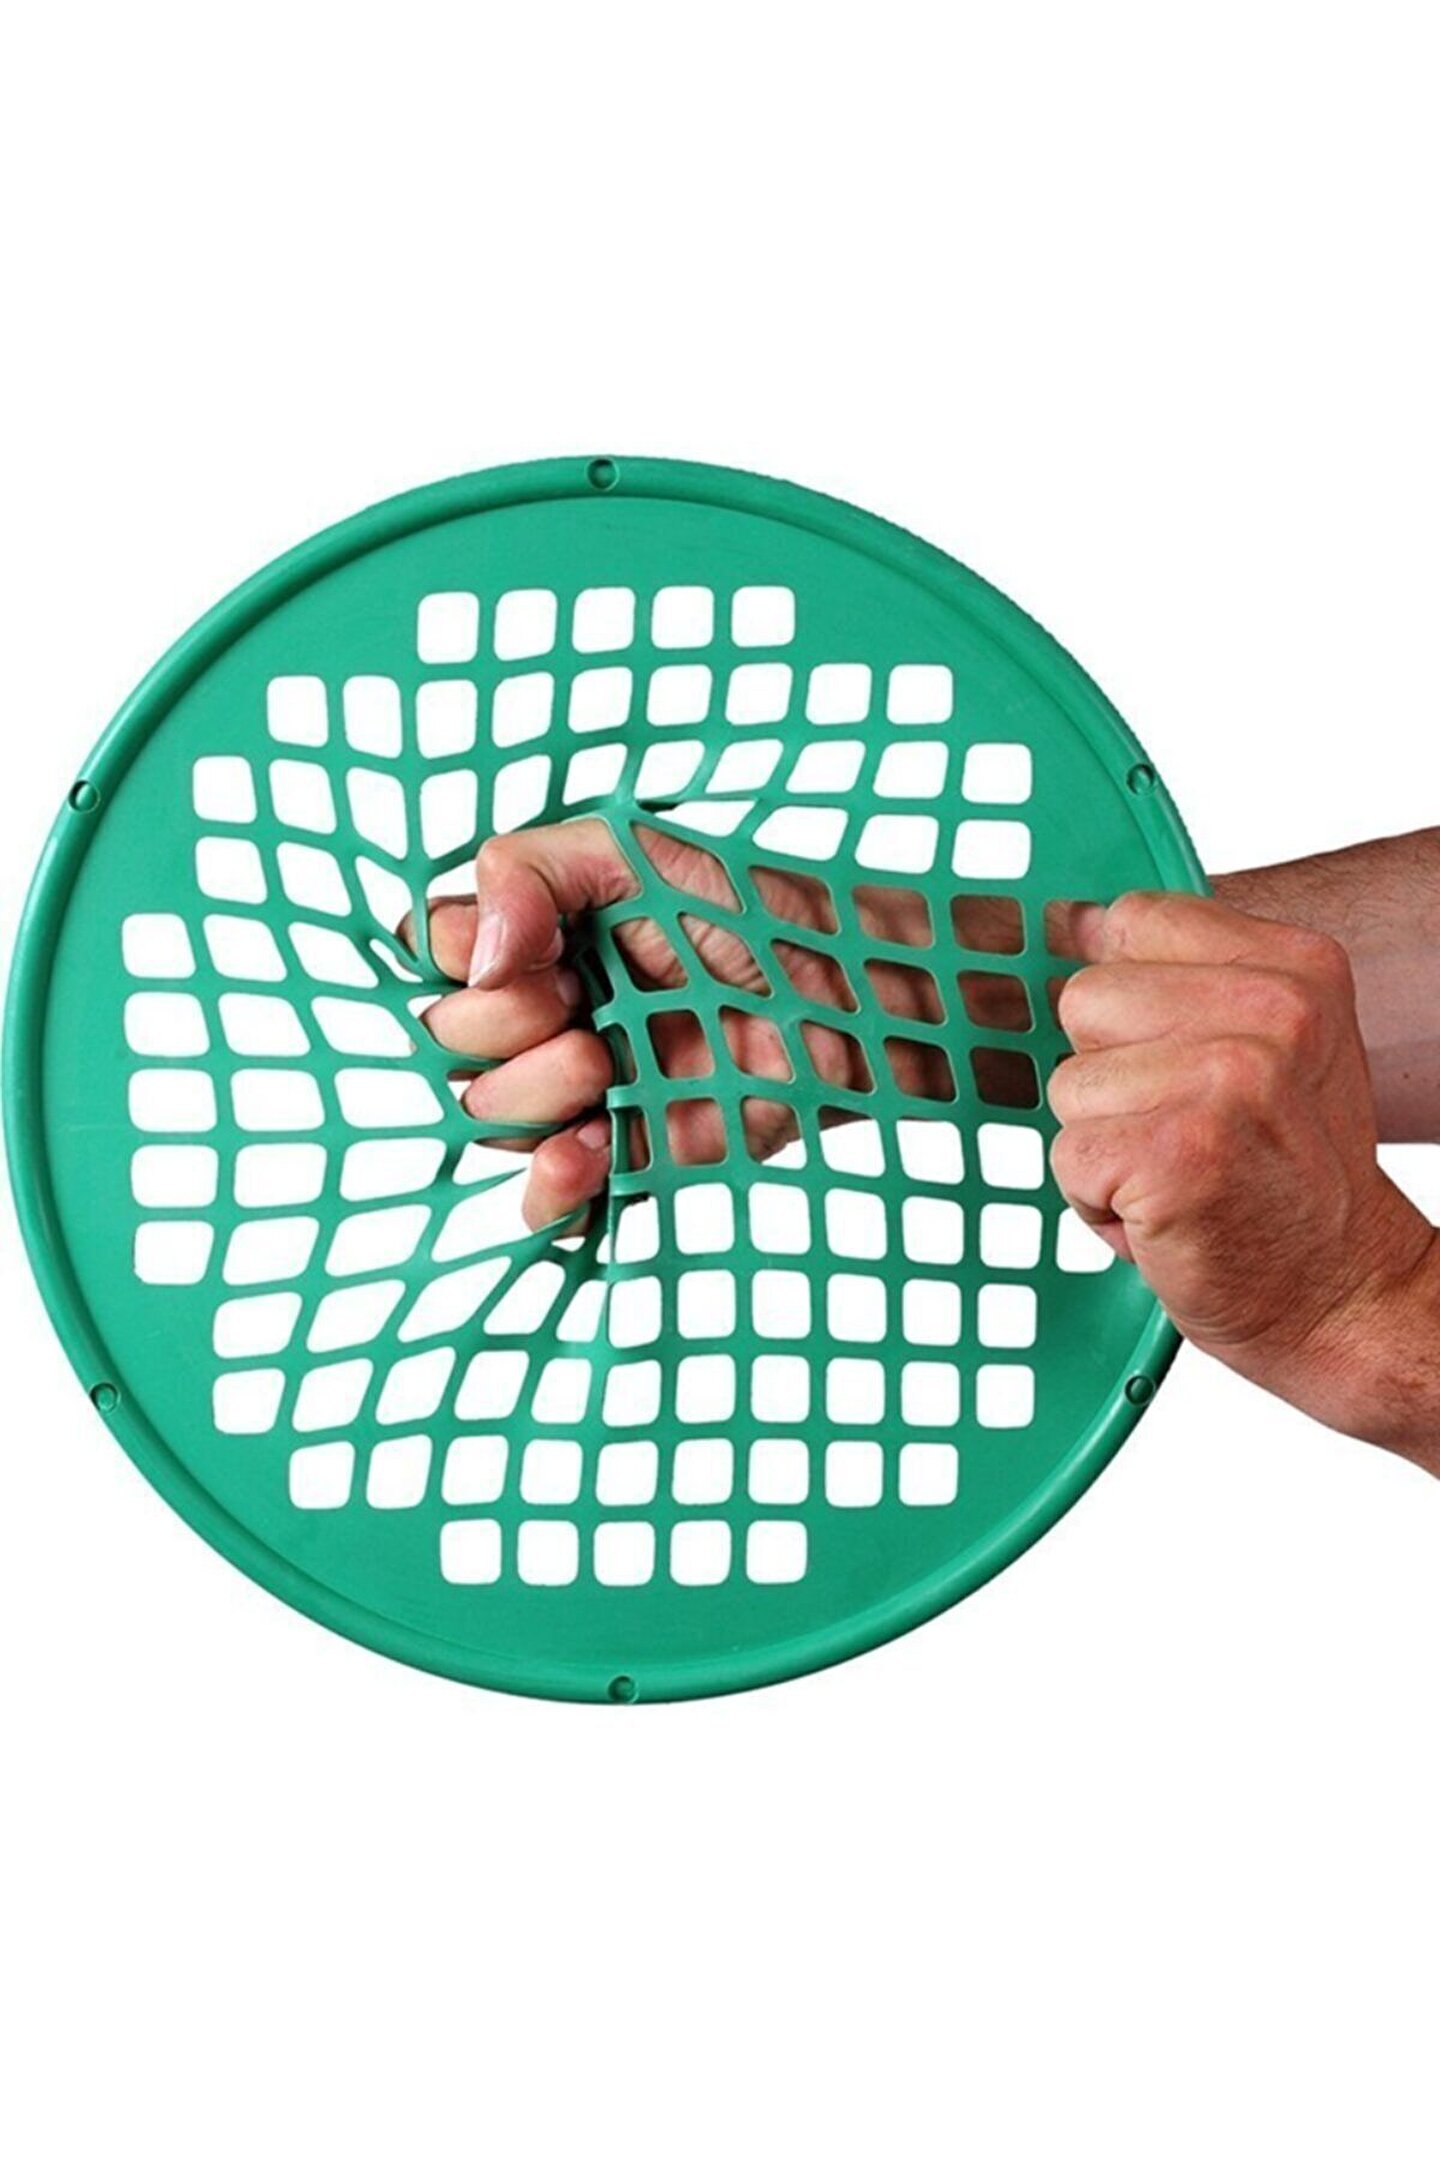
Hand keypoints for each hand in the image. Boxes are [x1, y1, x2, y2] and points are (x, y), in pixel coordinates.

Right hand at [421, 817, 950, 1229]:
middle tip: (583, 1008)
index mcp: (533, 936)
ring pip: (489, 1114)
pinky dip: (550, 1182)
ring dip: (536, 1091)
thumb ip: (530, 870)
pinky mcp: (625, 1152)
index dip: (459, 957)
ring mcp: (580, 1088)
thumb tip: (473, 959)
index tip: (533, 951)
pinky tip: (588, 1148)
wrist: (850, 989)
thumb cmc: (753, 909)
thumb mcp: (633, 852)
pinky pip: (545, 1195)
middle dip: (503, 1026)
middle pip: (449, 1041)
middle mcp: (545, 1013)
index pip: (435, 951)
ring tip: (608, 1064)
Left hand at [1049, 891, 1439, 1464]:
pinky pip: (1067, 1154)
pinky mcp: (1176, 1155)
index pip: (1132, 921)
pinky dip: (1097, 1202)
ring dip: (1103, 1145)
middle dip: (1109, 1075)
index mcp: (1296, 966)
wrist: (1341, 1291)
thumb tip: (1070, 922)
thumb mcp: (1274, 1044)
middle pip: (1088, 1000)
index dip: (1128, 1001)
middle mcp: (1273, 1012)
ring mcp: (1227, 1082)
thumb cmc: (1287, 1174)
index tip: (1171, 1055)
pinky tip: (1165, 1215)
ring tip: (1177, 1175)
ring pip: (1069, 1084)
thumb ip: (1185, 977)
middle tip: (1183, 1131)